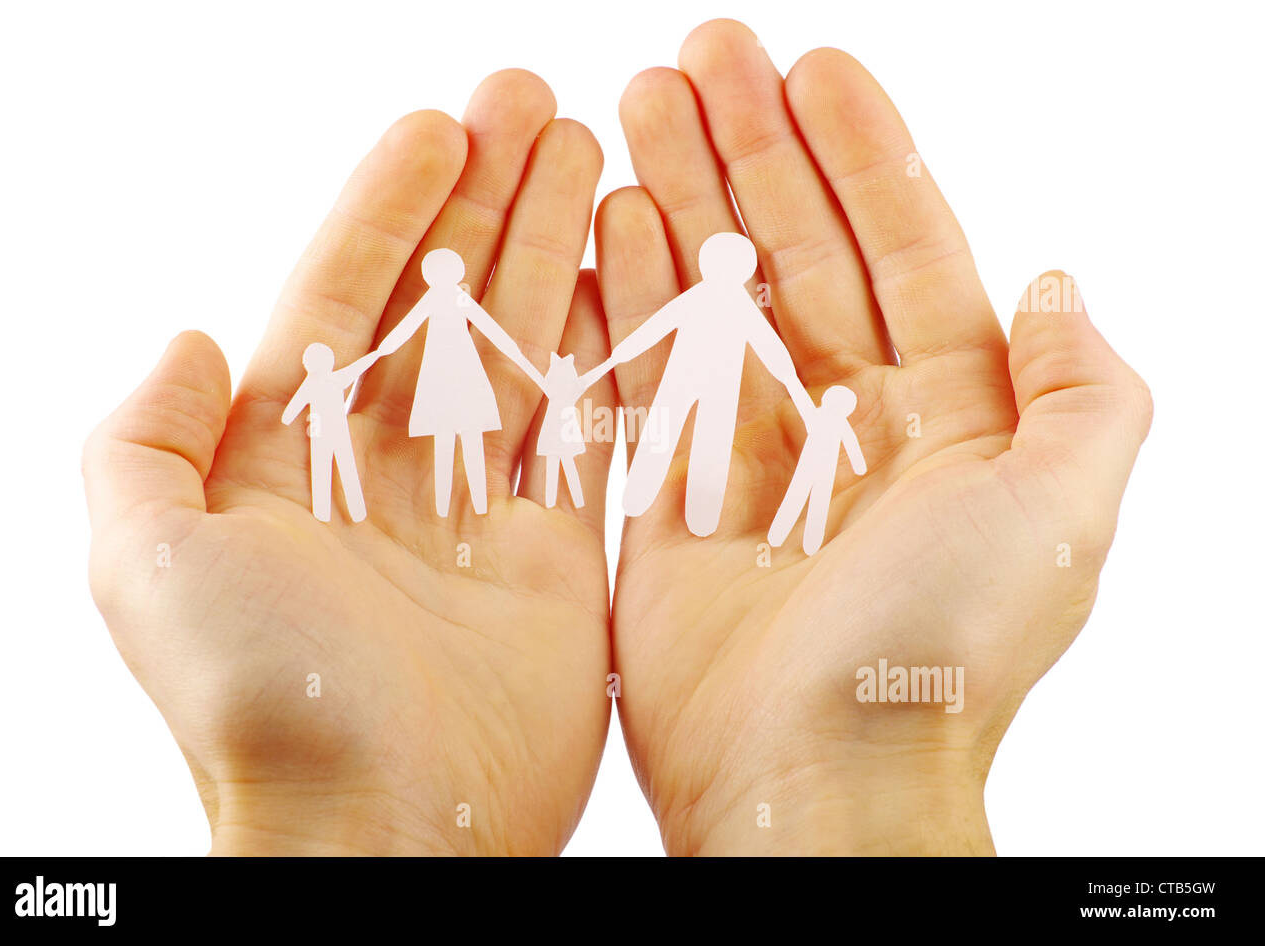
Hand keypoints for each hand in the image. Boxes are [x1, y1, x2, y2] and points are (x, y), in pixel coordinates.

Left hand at [83, 71, 616, 854]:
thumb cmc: (260, 699)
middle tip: (533, 108)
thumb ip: (142, 440)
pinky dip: (603, 349)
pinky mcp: (558, 556)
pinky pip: (584, 429)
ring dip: (548, 251)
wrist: (384, 828)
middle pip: (439, 308)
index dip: (387, 209)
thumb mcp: (146, 559)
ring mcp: (477, 513)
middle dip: (484, 204)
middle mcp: (381, 477)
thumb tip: (191, 336)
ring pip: (516, 351)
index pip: (342, 300)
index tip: (438, 126)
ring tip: (586, 154)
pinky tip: (623, 271)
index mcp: (283, 463)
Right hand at [595, 20, 1150, 853]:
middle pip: (798, 258)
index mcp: (950, 420)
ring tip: (636, 109)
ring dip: (681, 203)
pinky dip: (627, 303)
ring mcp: (755, 465)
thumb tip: (1054, 280)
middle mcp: (852, 430)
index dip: (861, 155)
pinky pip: (647, 383)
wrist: (819, 783)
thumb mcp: (1062, 510)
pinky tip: (609, 224)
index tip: (810, 67)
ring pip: (717, 302)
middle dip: (752, 153)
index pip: (903, 251)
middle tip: (698, 56)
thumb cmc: (944, 654)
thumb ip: (1084, 390)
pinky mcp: (671, 509)